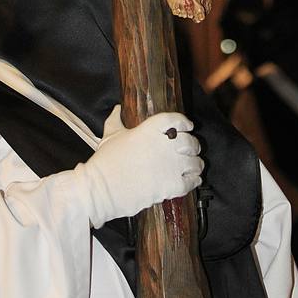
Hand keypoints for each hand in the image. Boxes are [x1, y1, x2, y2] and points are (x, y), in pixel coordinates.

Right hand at [74, 105, 202, 227]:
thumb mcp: (110, 135)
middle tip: (191, 149)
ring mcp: (170, 165)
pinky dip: (194, 180)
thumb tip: (116, 108)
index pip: (175, 120)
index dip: (184, 122)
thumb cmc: (105, 161)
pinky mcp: (172, 185)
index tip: (188, 126)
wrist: (101, 189)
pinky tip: (192, 180)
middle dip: (193, 145)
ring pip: (194, 162)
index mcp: (150, 129)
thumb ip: (116, 120)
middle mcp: (164, 144)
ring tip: (194, 166)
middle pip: (190, 141)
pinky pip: (191, 181)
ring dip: (196, 163)